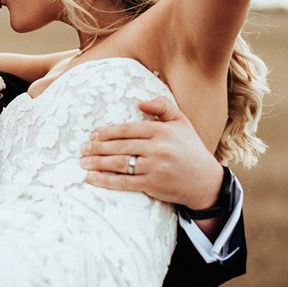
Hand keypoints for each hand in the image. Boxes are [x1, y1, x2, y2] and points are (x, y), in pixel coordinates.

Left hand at [81, 96, 223, 209]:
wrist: (205, 181)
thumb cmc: (190, 148)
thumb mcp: (181, 121)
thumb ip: (162, 105)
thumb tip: (139, 102)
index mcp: (161, 130)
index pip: (128, 129)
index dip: (107, 132)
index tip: (94, 134)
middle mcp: (157, 148)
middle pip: (120, 146)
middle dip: (97, 147)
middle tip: (82, 148)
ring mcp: (154, 167)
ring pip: (119, 163)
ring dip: (97, 163)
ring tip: (83, 162)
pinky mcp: (152, 184)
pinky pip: (124, 181)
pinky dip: (105, 180)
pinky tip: (92, 178)